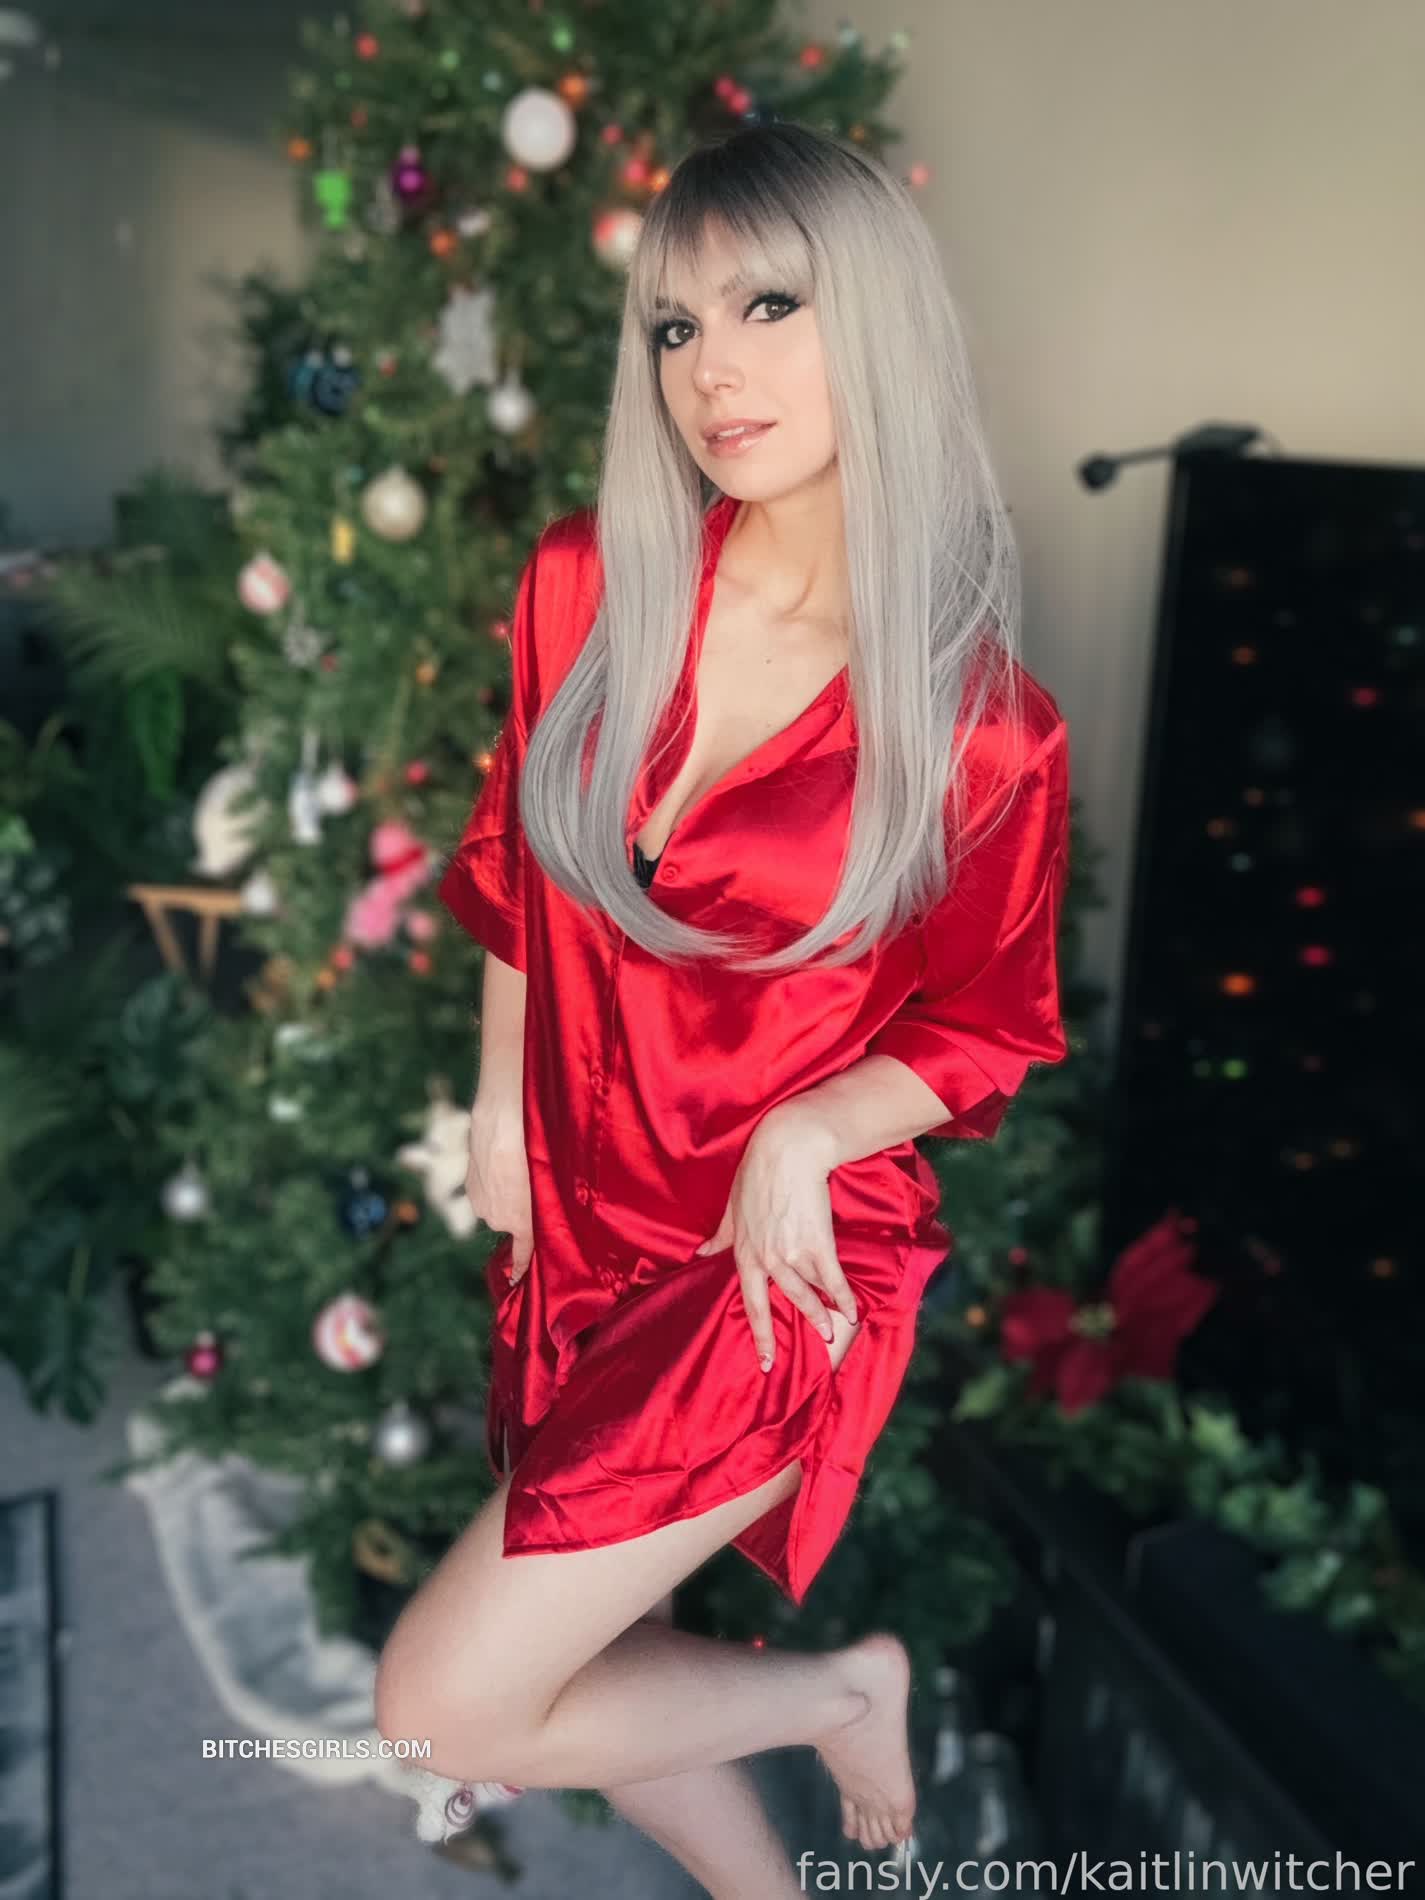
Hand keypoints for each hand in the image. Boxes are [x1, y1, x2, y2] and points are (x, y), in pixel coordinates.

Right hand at [466, 1098, 533, 1280]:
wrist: (502, 1122)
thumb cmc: (533, 1152)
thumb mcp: (550, 1183)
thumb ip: (549, 1205)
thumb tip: (551, 1209)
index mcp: (519, 1224)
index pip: (521, 1255)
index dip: (519, 1269)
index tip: (516, 1282)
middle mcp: (495, 1219)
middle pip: (511, 1221)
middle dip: (520, 1209)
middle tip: (534, 1184)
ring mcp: (479, 1201)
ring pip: (497, 1203)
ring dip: (506, 1191)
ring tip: (518, 1166)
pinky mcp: (469, 1183)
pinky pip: (485, 1189)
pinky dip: (494, 1178)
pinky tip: (503, 1158)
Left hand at [694, 1114, 858, 1371]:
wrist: (786, 1151)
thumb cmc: (757, 1175)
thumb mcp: (731, 1208)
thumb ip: (719, 1235)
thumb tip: (699, 1253)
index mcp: (744, 1253)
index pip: (751, 1302)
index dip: (760, 1333)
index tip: (765, 1362)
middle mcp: (767, 1259)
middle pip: (785, 1301)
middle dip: (800, 1325)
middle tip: (813, 1347)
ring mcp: (792, 1253)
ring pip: (809, 1292)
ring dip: (824, 1313)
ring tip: (834, 1331)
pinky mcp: (817, 1242)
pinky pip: (832, 1278)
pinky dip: (843, 1296)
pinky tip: (853, 1310)